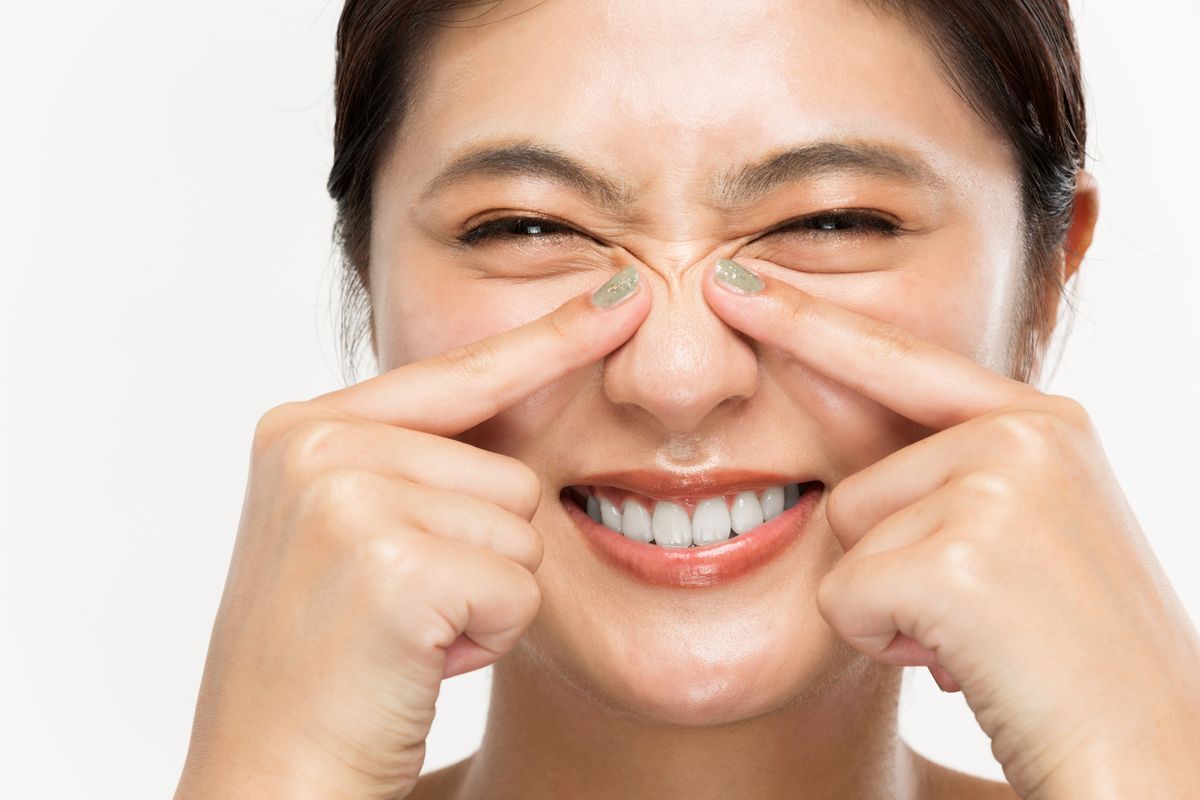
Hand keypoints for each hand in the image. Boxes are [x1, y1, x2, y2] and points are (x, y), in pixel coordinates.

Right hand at [174, 268, 649, 798]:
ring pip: (522, 528)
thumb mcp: (357, 537)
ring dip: (488, 596)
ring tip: (410, 636)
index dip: (548, 339)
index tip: (623, 294)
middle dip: (485, 554)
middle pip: (510, 472)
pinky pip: (518, 585)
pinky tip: (421, 659)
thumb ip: (420, 468)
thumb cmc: (329, 668)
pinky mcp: (389, 562)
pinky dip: (490, 635)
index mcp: (305, 427)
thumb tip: (532, 422)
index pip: (458, 373)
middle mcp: (317, 444)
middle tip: (408, 611)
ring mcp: (346, 496)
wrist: (270, 776)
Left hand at [703, 260, 1199, 797]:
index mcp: (1043, 422)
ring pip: (846, 538)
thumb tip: (834, 475)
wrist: (1150, 756)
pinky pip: (844, 596)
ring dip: (890, 606)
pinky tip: (964, 661)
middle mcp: (1024, 434)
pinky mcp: (958, 556)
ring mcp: (996, 486)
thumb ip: (947, 480)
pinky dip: (885, 642)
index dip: (807, 320)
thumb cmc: (1069, 658)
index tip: (731, 281)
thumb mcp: (1023, 538)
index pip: (896, 360)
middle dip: (891, 563)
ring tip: (979, 637)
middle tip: (984, 615)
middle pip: (857, 482)